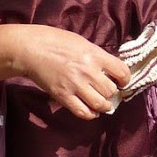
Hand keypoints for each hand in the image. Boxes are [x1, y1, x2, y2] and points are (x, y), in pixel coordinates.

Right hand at [12, 25, 131, 120]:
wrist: (31, 49)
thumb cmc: (56, 41)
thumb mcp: (83, 43)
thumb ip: (97, 56)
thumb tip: (111, 70)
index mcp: (95, 55)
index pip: (122, 71)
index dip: (125, 79)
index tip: (121, 81)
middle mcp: (88, 71)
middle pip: (111, 91)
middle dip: (113, 93)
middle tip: (109, 92)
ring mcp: (75, 85)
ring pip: (100, 104)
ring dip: (104, 106)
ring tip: (103, 104)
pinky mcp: (63, 96)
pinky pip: (83, 112)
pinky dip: (90, 114)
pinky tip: (91, 111)